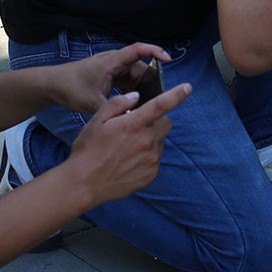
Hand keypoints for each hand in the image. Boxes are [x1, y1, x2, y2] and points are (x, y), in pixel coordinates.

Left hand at [50, 42, 171, 114]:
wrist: (52, 85)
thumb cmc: (71, 88)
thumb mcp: (93, 103)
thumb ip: (114, 109)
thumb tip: (133, 117)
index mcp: (111, 62)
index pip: (138, 50)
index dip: (155, 52)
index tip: (168, 59)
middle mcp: (114, 62)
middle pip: (140, 67)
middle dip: (150, 81)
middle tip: (157, 97)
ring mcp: (112, 68)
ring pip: (134, 76)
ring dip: (140, 88)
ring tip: (145, 104)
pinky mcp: (109, 76)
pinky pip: (127, 81)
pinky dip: (132, 91)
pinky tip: (133, 105)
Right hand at [62, 83, 184, 205]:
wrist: (83, 184)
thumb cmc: (87, 150)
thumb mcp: (96, 120)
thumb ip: (118, 103)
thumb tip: (136, 96)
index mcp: (134, 125)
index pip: (161, 105)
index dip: (176, 95)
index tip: (187, 87)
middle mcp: (147, 142)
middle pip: (166, 124)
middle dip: (156, 121)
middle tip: (136, 127)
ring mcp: (151, 161)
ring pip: (159, 143)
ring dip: (149, 141)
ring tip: (126, 149)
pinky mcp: (151, 175)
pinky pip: (155, 161)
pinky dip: (146, 158)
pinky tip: (127, 162)